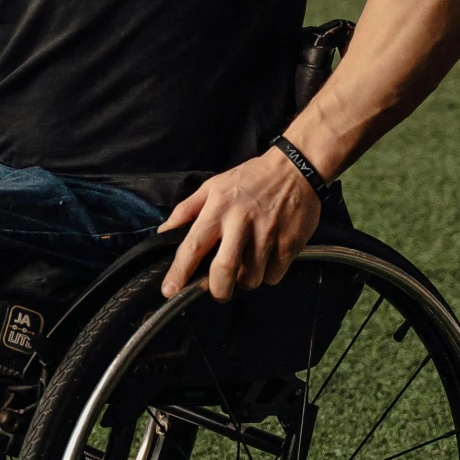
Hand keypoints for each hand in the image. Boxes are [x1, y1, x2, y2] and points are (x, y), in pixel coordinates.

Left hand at [158, 151, 321, 302]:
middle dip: (217, 290)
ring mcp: (267, 234)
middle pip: (223, 270)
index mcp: (218, 207)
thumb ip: (186, 210)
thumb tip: (163, 233)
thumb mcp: (213, 186)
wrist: (296, 169)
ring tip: (247, 263)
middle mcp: (241, 222)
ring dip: (245, 280)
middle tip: (217, 291)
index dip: (180, 271)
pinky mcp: (290, 244)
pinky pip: (273, 276)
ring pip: (250, 279)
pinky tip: (266, 258)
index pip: (193, 244)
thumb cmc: (250, 179)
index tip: (169, 291)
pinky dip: (267, 274)